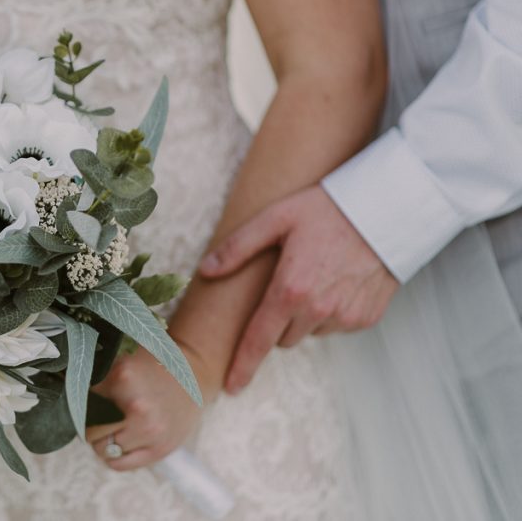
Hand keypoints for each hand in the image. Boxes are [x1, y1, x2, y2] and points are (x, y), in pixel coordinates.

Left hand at [86, 347, 205, 470]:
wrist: (194, 376)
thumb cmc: (152, 368)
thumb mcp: (122, 364)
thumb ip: (95, 379)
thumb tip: (65, 392)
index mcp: (123, 378)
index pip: (81, 402)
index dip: (79, 404)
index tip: (85, 403)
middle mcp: (136, 407)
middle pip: (90, 428)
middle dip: (89, 424)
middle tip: (98, 417)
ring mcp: (149, 431)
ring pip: (102, 448)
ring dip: (100, 442)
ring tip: (110, 429)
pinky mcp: (159, 449)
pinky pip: (119, 464)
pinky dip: (112, 457)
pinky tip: (119, 444)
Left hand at [200, 185, 398, 393]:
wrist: (389, 208)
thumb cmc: (326, 208)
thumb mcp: (276, 218)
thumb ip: (237, 247)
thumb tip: (206, 270)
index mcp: (290, 290)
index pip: (259, 340)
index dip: (243, 365)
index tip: (231, 387)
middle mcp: (319, 310)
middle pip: (283, 338)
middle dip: (277, 320)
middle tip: (285, 284)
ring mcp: (346, 317)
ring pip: (310, 332)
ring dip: (305, 316)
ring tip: (315, 276)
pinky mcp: (367, 318)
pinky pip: (336, 326)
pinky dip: (330, 312)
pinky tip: (336, 282)